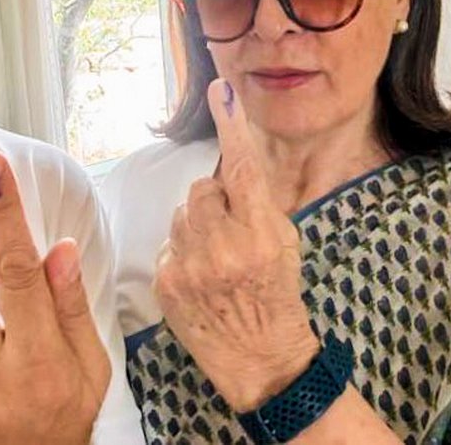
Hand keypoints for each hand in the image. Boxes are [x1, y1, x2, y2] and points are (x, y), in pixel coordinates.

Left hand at [154, 78, 319, 411]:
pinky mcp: (166, 284)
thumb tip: (230, 164)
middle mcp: (224, 247)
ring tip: (215, 259)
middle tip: (231, 232)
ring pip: (181, 213)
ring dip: (196, 227)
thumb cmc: (278, 296)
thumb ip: (257, 204)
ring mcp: (190, 267)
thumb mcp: (284, 243)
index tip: (222, 90)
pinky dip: (182, 254)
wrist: (263, 361)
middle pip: (202, 188)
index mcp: (261, 232)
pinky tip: (200, 279)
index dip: (231, 124)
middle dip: (214, 202)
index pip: (242, 167)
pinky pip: (167, 244)